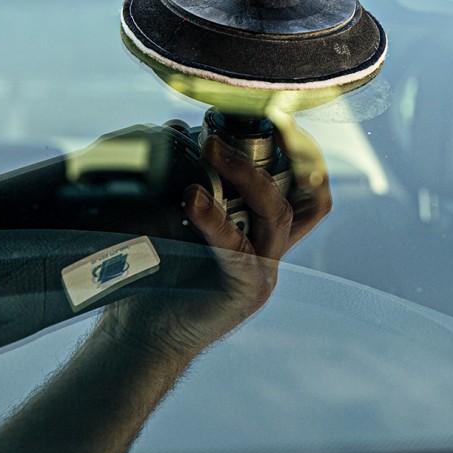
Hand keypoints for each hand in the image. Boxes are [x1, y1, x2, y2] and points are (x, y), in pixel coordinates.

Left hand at [98, 111, 330, 361]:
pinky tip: (193, 197)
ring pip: (277, 214)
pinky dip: (215, 219)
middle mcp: (271, 250)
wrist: (142, 337)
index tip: (279, 116)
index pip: (309, 188)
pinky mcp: (243, 290)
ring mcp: (263, 272)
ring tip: (210, 147)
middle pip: (310, 196)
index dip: (304, 152)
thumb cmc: (157, 277)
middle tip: (262, 120)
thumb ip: (191, 181)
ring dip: (247, 173)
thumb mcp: (179, 221)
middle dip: (292, 152)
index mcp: (263, 233)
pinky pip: (237, 248)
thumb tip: (177, 128)